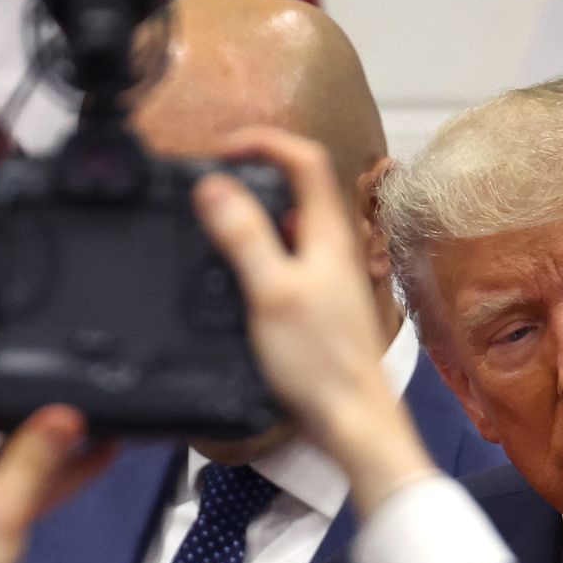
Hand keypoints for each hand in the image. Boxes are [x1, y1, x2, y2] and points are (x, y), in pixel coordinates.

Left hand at [0, 329, 112, 562]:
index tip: (4, 288)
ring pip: (17, 437)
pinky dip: (57, 466)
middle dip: (33, 371)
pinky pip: (26, 474)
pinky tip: (97, 456)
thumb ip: (38, 458)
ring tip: (103, 405)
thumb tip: (68, 411)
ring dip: (55, 427)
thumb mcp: (2, 509)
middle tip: (70, 341)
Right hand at [194, 126, 434, 513]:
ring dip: (251, 217)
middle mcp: (333, 249)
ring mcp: (327, 276)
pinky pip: (285, 261)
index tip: (223, 149)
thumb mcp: (272, 292)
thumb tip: (216, 187)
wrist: (352, 420)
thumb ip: (244, 237)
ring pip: (288, 227)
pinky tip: (232, 276)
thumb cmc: (321, 363)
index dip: (264, 142)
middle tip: (209, 185)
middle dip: (251, 177)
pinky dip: (256, 253)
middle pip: (295, 190)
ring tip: (212, 226)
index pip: (305, 159)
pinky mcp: (317, 304)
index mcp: (329, 235)